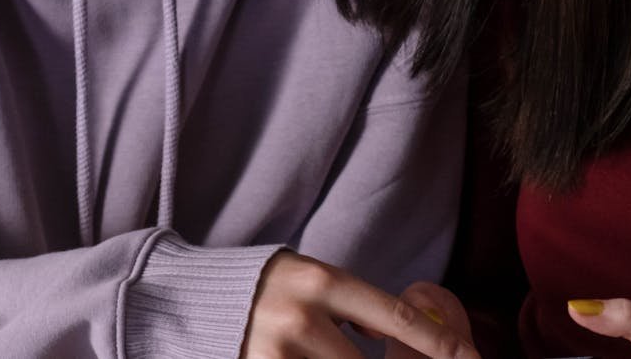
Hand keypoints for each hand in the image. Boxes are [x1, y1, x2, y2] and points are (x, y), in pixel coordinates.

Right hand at [242, 251, 479, 358]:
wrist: (190, 297)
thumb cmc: (264, 286)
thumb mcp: (310, 279)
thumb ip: (350, 307)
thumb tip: (388, 339)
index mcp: (323, 282)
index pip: (397, 317)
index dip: (440, 345)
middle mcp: (302, 316)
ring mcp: (276, 351)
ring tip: (328, 353)